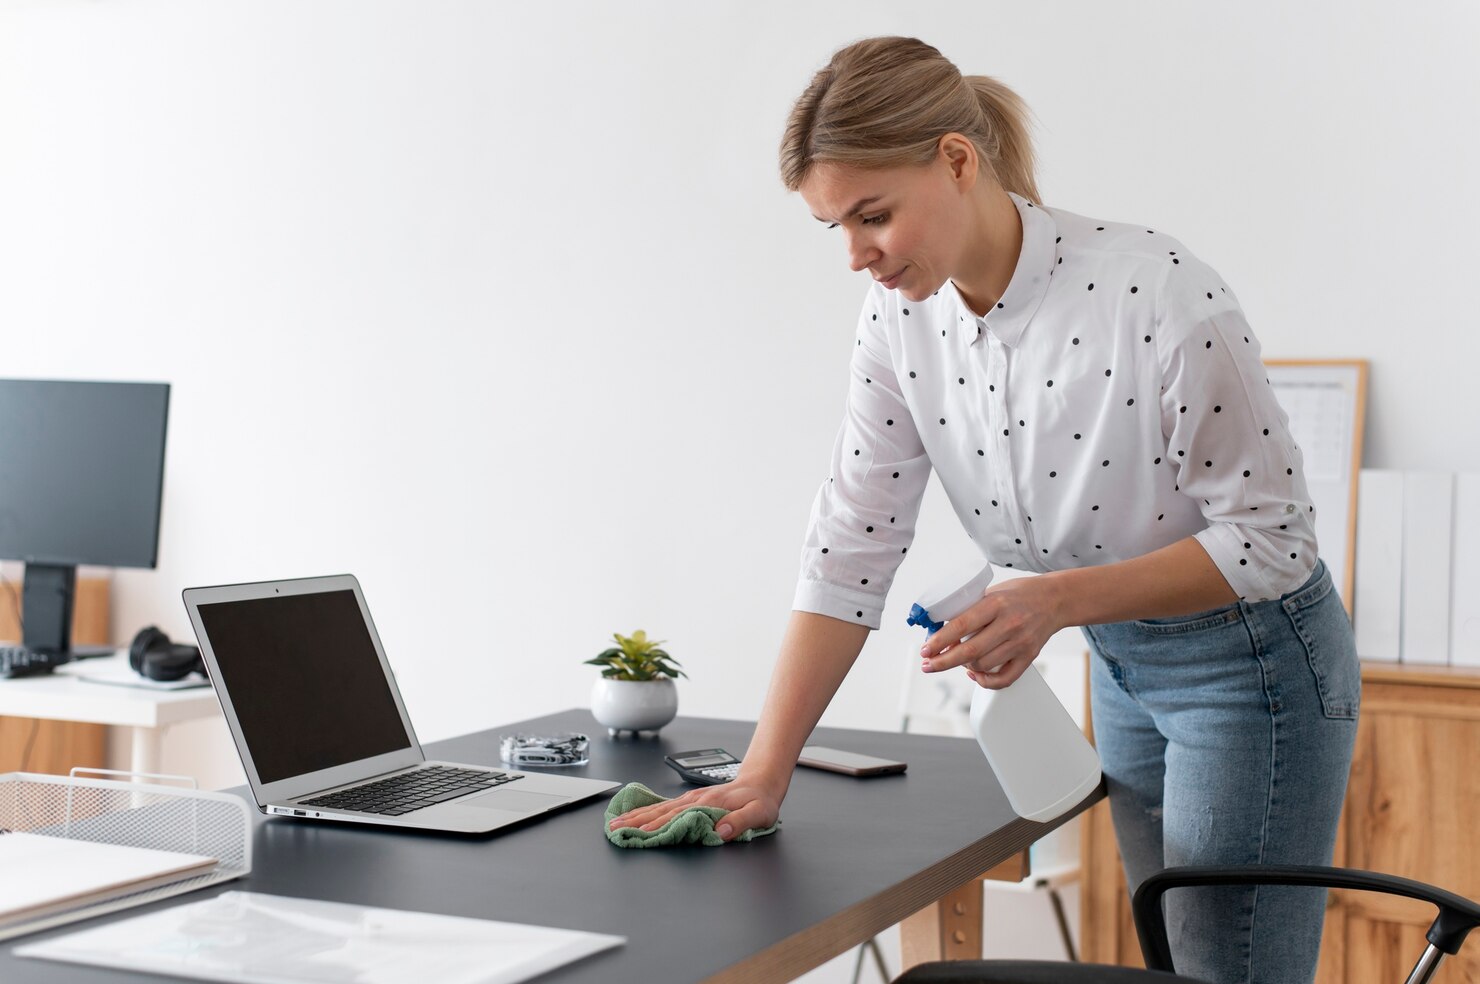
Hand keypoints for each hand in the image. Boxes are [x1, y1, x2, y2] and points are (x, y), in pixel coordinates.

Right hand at [607, 777, 782, 841]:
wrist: (761, 782)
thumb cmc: (760, 801)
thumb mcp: (758, 814)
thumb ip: (741, 822)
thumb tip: (721, 832)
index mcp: (708, 805)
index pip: (676, 819)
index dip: (655, 828)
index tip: (636, 835)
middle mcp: (695, 801)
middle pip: (659, 813)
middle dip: (635, 822)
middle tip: (614, 830)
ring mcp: (691, 799)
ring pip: (658, 808)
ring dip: (636, 816)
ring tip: (616, 822)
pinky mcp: (690, 800)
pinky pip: (664, 805)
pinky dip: (647, 810)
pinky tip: (636, 814)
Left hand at [918, 573, 1066, 688]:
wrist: (1056, 599)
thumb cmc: (1020, 593)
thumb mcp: (993, 592)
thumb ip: (972, 609)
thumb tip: (941, 627)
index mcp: (996, 603)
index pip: (961, 625)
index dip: (939, 641)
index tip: (925, 650)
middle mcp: (1009, 624)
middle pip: (970, 651)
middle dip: (943, 662)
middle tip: (928, 665)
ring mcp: (1021, 643)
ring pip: (983, 666)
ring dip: (963, 666)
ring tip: (956, 660)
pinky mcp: (1029, 656)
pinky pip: (1004, 679)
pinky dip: (985, 681)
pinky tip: (974, 673)